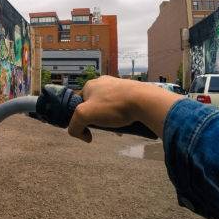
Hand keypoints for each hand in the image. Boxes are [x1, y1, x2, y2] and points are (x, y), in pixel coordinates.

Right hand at [67, 76, 181, 142]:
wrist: (144, 101)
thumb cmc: (112, 106)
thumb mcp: (84, 115)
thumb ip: (74, 126)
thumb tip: (84, 136)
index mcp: (89, 85)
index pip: (79, 103)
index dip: (82, 116)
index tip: (90, 126)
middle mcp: (103, 82)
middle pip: (95, 105)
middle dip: (98, 118)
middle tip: (105, 128)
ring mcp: (118, 85)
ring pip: (109, 106)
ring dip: (111, 118)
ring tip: (118, 127)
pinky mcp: (132, 90)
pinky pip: (122, 104)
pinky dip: (122, 114)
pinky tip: (128, 122)